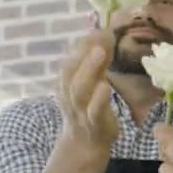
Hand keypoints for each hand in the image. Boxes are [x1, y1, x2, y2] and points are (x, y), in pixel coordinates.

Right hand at [58, 30, 118, 148]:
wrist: (85, 143)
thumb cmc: (90, 104)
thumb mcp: (93, 80)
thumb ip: (99, 60)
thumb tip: (106, 32)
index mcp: (66, 82)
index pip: (70, 60)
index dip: (83, 44)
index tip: (99, 29)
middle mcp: (69, 94)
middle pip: (70, 72)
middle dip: (83, 53)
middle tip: (99, 36)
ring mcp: (80, 110)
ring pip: (79, 90)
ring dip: (89, 70)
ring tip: (101, 52)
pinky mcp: (95, 123)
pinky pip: (93, 111)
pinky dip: (98, 99)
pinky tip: (106, 86)